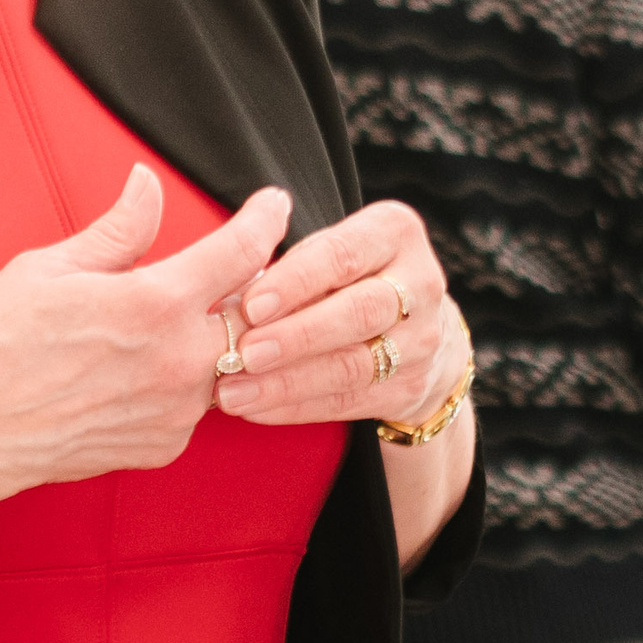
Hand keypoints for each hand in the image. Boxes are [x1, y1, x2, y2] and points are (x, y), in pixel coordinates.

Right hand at [0, 165, 294, 494]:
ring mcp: (176, 409)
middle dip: (251, 284)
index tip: (271, 205)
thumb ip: (119, 229)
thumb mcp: (51, 268)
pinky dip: (182, 381)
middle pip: (255, 310)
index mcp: (155, 305)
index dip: (265, 219)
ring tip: (161, 326)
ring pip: (226, 360)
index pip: (242, 250)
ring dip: (211, 337)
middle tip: (224, 268)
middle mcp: (178, 361)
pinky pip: (196, 403)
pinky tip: (140, 372)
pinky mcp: (165, 444)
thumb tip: (147, 185)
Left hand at [217, 199, 465, 427]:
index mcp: (394, 233)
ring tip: (235, 391)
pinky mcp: (411, 386)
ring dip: (288, 381)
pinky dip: (298, 407)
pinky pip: (349, 401)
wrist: (414, 329)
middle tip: (243, 353)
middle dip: (296, 335)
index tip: (251, 305)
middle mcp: (421, 283)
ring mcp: (422, 340)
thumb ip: (286, 265)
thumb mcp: (327, 252)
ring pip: (354, 364)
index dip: (296, 281)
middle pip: (359, 311)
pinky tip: (257, 408)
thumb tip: (220, 286)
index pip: (343, 254)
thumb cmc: (346, 280)